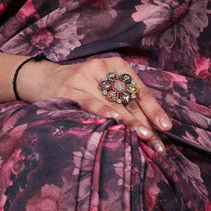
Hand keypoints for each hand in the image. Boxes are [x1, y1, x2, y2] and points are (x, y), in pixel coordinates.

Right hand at [17, 54, 172, 152]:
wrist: (44, 79)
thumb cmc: (82, 88)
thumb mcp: (105, 88)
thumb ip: (125, 103)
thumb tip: (151, 129)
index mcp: (116, 66)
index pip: (140, 91)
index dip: (154, 109)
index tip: (166, 127)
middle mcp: (102, 68)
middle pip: (129, 100)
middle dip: (145, 124)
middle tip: (158, 144)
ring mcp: (84, 77)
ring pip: (113, 103)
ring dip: (130, 122)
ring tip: (144, 137)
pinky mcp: (68, 89)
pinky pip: (90, 103)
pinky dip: (104, 113)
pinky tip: (115, 122)